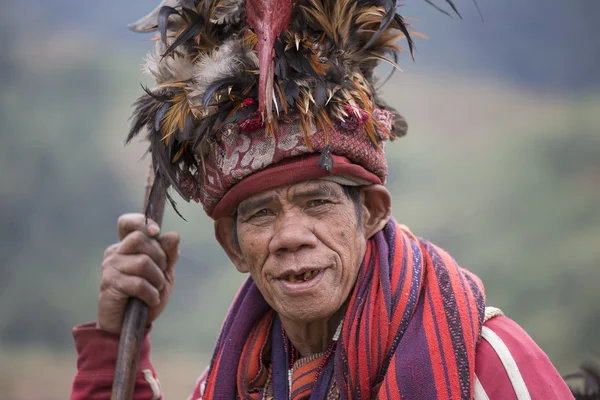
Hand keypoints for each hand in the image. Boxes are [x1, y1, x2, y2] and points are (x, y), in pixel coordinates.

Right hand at [97, 213, 178, 333]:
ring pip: (142, 262)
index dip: (141, 222)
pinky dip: (152, 294)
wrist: (129, 326)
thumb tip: (174, 235)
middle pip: (140, 239)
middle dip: (159, 257)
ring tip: (156, 290)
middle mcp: (115, 253)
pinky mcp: (110, 284)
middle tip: (162, 274)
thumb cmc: (146, 297)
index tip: (156, 231)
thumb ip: (169, 254)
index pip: (126, 223)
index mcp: (127, 246)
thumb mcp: (164, 274)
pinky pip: (139, 283)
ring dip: (157, 279)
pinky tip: (151, 301)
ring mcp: (110, 267)